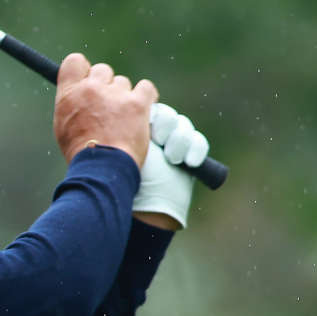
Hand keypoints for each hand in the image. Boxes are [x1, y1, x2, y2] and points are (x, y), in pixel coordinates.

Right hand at [53, 53, 156, 164]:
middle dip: (106, 86)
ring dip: (124, 97)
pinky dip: (146, 97)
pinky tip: (142, 110)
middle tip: (108, 107)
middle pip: (102, 70)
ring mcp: (115, 94)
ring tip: (123, 121)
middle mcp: (91, 88)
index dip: (84, 70)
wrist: (102, 169)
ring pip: (123, 83)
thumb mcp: (64, 127)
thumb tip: (77, 95)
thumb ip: (71, 105)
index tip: (89, 80)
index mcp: (69, 94)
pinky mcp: (136, 103)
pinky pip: (145, 88)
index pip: (75, 62)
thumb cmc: (82, 154)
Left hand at [131, 103, 209, 230]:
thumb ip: (121, 129)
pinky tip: (189, 163)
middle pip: (168, 115)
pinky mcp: (190, 157)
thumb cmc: (121, 182)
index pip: (147, 108)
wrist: (140, 211)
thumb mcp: (117, 152)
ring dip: (180, 139)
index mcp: (130, 129)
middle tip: (160, 140)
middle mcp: (151, 135)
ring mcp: (172, 145)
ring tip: (173, 158)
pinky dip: (196, 149)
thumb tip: (123, 103)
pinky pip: (198, 142)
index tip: (147, 128)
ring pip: (184, 126)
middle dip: (167, 125)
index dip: (152, 115)